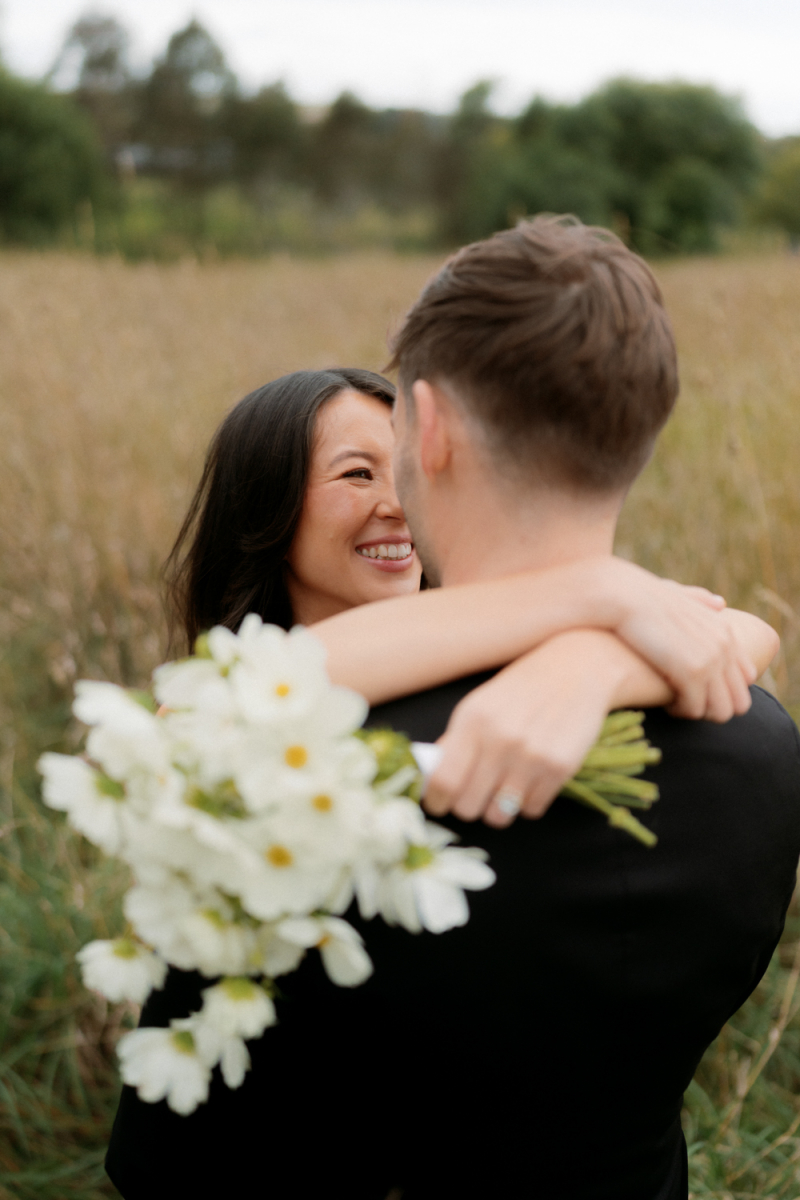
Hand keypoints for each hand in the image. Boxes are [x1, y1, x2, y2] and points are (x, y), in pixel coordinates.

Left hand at [423, 633, 622, 828]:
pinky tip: (532, 776)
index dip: (438, 801)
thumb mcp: (480, 705)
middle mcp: (500, 740)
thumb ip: (456, 742)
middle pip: (469, 807)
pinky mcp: (560, 767)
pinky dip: (528, 800)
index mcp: (473, 721)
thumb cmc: (521, 689)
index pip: (444, 781)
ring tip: (505, 785)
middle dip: (469, 805)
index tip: (440, 804)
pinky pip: (532, 809)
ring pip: (499, 816)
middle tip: (476, 793)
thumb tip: (433, 782)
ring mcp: (532, 756)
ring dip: (499, 807)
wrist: (575, 669)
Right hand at [593, 559, 756, 721]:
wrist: (622, 595)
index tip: (696, 688)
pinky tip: (662, 702)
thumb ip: (700, 600)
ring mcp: (711, 660)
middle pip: (739, 702)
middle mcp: (725, 647)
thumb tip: (720, 603)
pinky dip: (678, 711)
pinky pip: (694, 708)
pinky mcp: (692, 672)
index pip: (746, 676)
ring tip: (674, 704)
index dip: (723, 690)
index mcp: (725, 631)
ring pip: (720, 712)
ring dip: (698, 713)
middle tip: (686, 703)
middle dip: (713, 709)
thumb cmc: (640, 595)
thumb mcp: (678, 595)